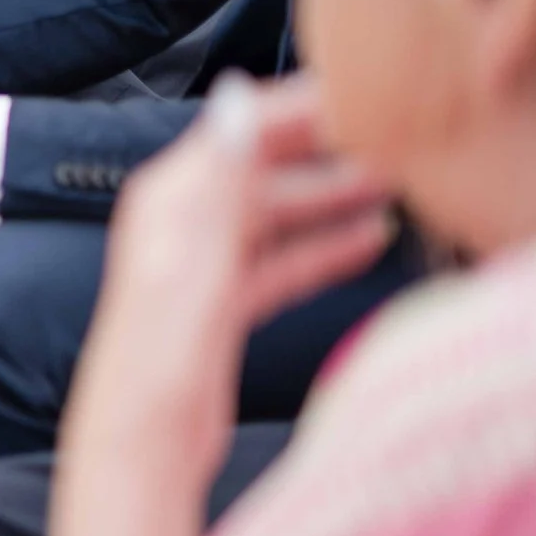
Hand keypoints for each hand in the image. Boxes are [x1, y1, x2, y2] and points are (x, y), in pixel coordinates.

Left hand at [48, 76, 395, 535]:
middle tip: (389, 139)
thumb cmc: (156, 353)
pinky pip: (278, 264)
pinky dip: (320, 250)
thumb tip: (237, 100)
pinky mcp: (218, 310)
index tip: (356, 94)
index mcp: (166, 201)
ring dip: (329, 199)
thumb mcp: (197, 256)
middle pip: (260, 171)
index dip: (296, 109)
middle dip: (321, 151)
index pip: (238, 131)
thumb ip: (221, 176)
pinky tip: (366, 242)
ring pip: (275, 217)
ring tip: (393, 184)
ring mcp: (199, 268)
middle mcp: (177, 226)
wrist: (141, 441)